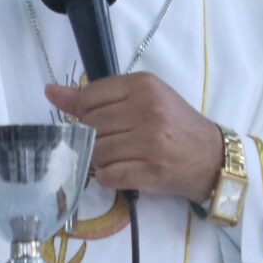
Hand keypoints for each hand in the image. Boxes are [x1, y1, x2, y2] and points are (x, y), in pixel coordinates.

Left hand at [45, 75, 222, 204]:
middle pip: (90, 126)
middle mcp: (146, 109)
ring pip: (96, 152)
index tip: (98, 122)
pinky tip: (125, 170)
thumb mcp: (142, 99)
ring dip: (101, 160)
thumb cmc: (175, 125)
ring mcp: (149, 140)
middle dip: (93, 139)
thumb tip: (50, 91)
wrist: (212, 158)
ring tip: (120, 157)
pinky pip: (108, 176)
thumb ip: (97, 96)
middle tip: (113, 142)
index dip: (85, 114)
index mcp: (143, 85)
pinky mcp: (151, 170)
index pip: (89, 98)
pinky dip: (109, 177)